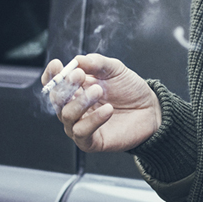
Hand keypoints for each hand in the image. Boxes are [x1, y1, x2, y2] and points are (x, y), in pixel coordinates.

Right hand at [41, 53, 161, 153]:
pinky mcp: (90, 142)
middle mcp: (73, 108)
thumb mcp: (115, 69)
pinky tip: (108, 109)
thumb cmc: (130, 90)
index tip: (58, 65)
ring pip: (67, 115)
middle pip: (56, 99)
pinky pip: (82, 132)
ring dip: (81, 101)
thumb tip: (77, 60)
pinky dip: (93, 119)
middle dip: (65, 86)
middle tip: (80, 75)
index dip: (52, 75)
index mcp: (75, 90)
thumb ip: (97, 63)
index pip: (53, 83)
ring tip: (99, 90)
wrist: (150, 109)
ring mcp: (79, 126)